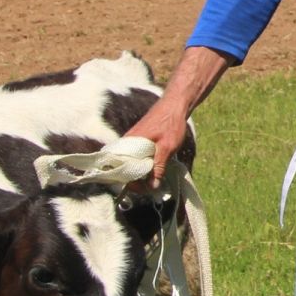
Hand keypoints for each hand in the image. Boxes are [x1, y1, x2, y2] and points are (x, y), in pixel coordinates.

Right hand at [124, 46, 231, 186]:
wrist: (174, 105)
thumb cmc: (170, 124)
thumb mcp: (167, 148)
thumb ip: (158, 166)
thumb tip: (152, 186)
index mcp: (129, 144)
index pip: (120, 170)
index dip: (131, 182)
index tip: (145, 189)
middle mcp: (126, 143)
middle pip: (125, 168)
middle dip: (136, 180)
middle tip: (152, 186)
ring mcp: (131, 142)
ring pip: (131, 163)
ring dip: (141, 173)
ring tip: (154, 180)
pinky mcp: (137, 141)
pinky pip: (136, 157)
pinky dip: (143, 164)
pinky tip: (154, 168)